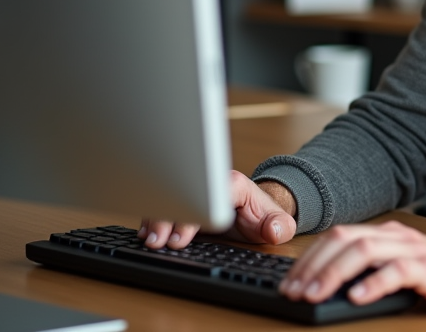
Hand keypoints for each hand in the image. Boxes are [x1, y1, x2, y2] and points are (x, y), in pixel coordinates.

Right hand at [139, 170, 297, 249]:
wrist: (255, 210)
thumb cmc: (262, 216)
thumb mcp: (277, 223)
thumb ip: (279, 227)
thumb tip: (274, 230)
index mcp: (232, 185)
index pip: (210, 193)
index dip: (194, 214)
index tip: (182, 236)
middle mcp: (210, 183)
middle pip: (184, 192)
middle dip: (168, 217)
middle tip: (157, 240)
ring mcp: (195, 190)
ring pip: (171, 196)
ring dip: (157, 217)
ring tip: (148, 238)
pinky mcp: (185, 200)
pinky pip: (166, 203)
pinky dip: (153, 217)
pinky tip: (145, 232)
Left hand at [280, 220, 425, 314]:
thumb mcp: (397, 268)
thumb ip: (368, 270)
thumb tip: (325, 287)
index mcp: (384, 233)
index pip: (337, 237)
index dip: (309, 258)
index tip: (289, 282)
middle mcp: (395, 236)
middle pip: (345, 240)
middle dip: (314, 265)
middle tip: (294, 290)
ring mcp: (413, 250)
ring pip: (365, 251)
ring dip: (335, 273)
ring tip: (315, 293)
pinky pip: (398, 271)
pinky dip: (374, 283)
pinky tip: (356, 297)